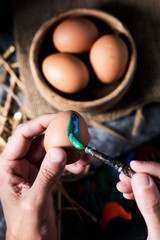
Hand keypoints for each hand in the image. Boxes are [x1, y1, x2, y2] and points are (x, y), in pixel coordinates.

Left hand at [0, 114, 92, 239]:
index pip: (23, 135)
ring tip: (85, 155)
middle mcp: (20, 163)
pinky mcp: (44, 174)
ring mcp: (33, 168)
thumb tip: (60, 151)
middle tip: (78, 134)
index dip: (40, 123)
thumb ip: (47, 175)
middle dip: (61, 137)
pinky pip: (59, 161)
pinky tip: (81, 166)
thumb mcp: (35, 201)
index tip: (59, 118)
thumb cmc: (27, 226)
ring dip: (70, 151)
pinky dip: (71, 162)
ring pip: (52, 150)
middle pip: (41, 140)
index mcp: (8, 166)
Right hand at [117, 160, 159, 239]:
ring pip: (155, 186)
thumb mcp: (159, 234)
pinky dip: (139, 192)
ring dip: (137, 183)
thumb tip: (141, 178)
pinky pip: (152, 195)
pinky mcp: (159, 209)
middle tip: (123, 177)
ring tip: (122, 187)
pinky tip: (129, 194)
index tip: (134, 166)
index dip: (151, 168)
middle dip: (140, 175)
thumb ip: (153, 206)